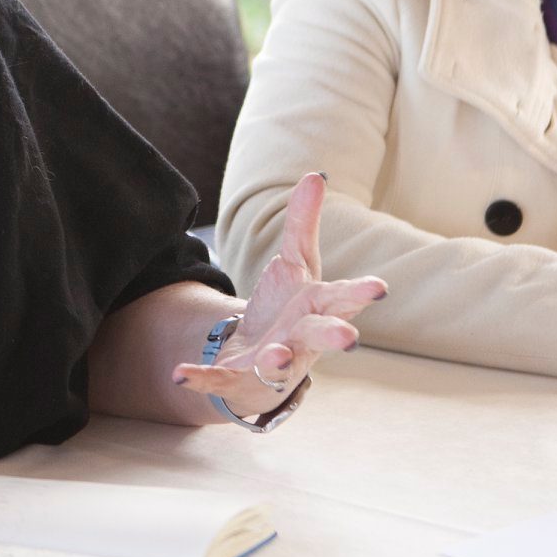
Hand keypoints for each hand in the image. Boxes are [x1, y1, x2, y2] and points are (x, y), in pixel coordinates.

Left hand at [170, 173, 387, 415]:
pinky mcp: (238, 377)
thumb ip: (303, 223)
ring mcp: (272, 362)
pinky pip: (219, 381)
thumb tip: (314, 175)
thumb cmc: (290, 309)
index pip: (342, 298)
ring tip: (274, 355)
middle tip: (349, 338)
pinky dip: (199, 378)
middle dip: (333, 335)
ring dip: (277, 360)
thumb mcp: (296, 264)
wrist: (263, 364)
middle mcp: (301, 339)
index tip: (379, 287)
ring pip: (278, 363)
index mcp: (318, 309)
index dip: (360, 293)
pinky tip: (178, 374)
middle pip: (320, 336)